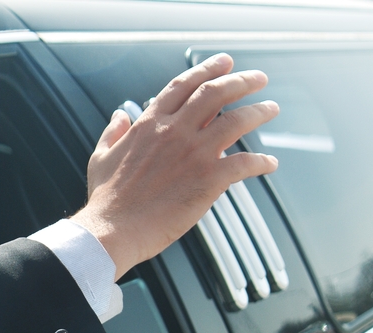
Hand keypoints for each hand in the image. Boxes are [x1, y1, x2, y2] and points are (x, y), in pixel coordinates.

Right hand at [69, 53, 278, 280]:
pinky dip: (261, 161)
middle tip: (259, 78)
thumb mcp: (100, 157)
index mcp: (150, 124)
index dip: (207, 70)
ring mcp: (194, 153)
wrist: (113, 230)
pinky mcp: (209, 180)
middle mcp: (175, 131)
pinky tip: (270, 163)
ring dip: (258, 111)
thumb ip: (113, 133)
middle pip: (216, 93)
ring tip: (271, 108)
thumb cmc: (106, 200)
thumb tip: (119, 115)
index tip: (225, 63)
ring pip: (237, 121)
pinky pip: (244, 163)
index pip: (184, 86)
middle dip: (241, 81)